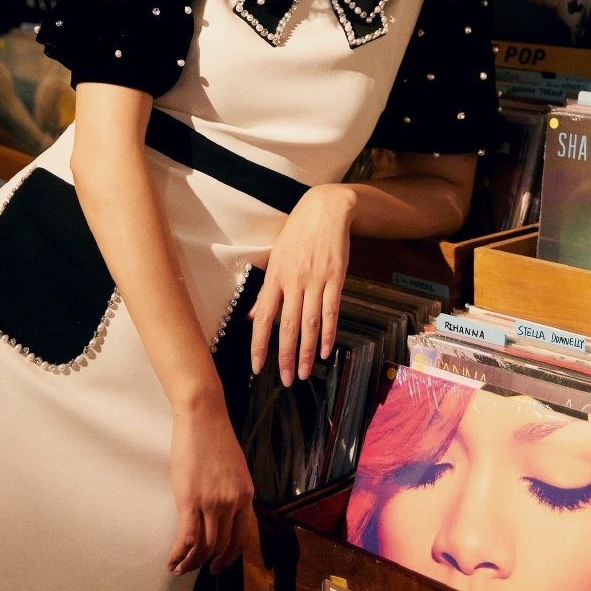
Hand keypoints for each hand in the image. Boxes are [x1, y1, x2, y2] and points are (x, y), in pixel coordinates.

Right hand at [168, 396, 253, 576]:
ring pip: (203, 547)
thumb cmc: (215, 437)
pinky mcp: (190, 500)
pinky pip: (187, 538)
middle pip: (221, 546)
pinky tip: (172, 561)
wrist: (203, 416)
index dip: (228, 557)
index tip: (218, 564)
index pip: (241, 538)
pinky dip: (179, 555)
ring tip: (179, 568)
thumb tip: (222, 513)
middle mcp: (232, 502)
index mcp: (246, 495)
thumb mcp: (235, 469)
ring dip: (190, 563)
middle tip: (195, 568)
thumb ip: (232, 492)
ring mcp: (212, 502)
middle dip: (208, 563)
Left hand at [249, 185, 352, 386]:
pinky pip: (331, 311)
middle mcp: (293, 281)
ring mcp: (316, 280)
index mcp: (275, 277)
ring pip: (310, 323)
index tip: (258, 366)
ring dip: (305, 352)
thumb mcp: (276, 258)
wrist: (326, 210)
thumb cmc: (298, 234)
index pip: (264, 318)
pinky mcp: (335, 279)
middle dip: (285, 356)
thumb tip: (254, 317)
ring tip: (302, 373)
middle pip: (288, 326)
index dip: (260, 344)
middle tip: (284, 380)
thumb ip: (267, 291)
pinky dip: (327, 333)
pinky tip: (324, 351)